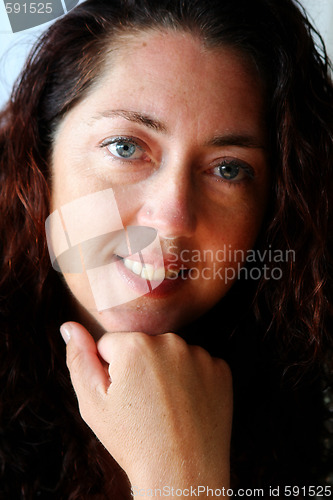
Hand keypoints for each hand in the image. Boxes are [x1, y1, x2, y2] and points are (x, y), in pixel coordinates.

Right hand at [61, 322, 232, 497]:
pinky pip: (197, 365)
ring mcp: (200, 355)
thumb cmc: (133, 441)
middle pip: (143, 345)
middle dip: (140, 368)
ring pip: (170, 355)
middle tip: (144, 404)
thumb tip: (69, 326)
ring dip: (166, 372)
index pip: (112, 343)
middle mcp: (171, 341)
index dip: (111, 371)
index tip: (123, 396)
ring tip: (165, 408)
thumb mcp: (93, 403)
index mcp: (136, 345)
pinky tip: (187, 406)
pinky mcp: (221, 369)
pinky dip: (192, 381)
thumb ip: (79, 358)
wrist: (183, 476)